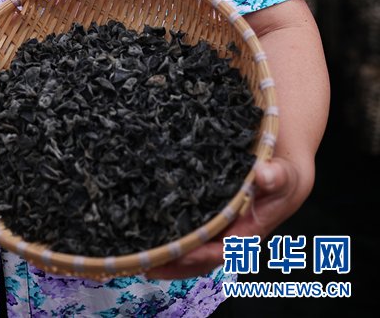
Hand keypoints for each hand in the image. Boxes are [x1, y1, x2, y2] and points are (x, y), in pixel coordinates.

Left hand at [145, 157, 311, 279]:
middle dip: (174, 262)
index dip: (199, 253)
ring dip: (168, 253)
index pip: (220, 250)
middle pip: (200, 258)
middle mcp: (231, 234)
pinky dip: (171, 232)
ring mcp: (219, 226)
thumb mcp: (285, 173)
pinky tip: (148, 229)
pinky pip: (189, 230)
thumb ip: (277, 176)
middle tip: (146, 261)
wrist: (284, 163)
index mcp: (248, 232)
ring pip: (191, 248)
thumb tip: (264, 174)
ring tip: (140, 254)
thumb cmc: (285, 173)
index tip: (177, 250)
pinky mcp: (209, 214)